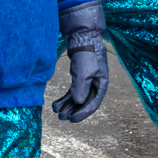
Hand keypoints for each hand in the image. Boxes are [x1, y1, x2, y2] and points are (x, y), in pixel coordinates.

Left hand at [53, 1, 108, 122]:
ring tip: (56, 112)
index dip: (83, 113)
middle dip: (73, 111)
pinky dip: (65, 98)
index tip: (72, 119)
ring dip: (67, 105)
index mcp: (101, 85)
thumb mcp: (84, 72)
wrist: (83, 37)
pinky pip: (72, 91)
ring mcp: (87, 80)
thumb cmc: (87, 54)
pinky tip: (56, 103)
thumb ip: (81, 88)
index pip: (93, 103)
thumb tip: (78, 102)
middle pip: (84, 102)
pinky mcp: (79, 76)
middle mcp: (95, 84)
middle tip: (61, 118)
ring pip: (77, 97)